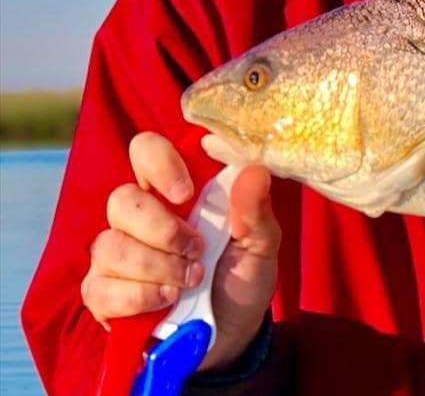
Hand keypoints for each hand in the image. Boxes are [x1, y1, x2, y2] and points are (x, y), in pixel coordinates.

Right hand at [81, 132, 280, 370]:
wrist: (230, 334)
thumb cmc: (241, 277)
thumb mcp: (261, 244)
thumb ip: (256, 210)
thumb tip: (253, 170)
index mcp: (176, 192)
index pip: (146, 151)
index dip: (160, 164)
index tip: (186, 193)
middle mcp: (139, 217)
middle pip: (122, 199)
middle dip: (163, 229)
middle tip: (196, 250)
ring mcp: (116, 254)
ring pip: (110, 244)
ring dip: (156, 266)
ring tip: (190, 281)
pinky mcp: (103, 293)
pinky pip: (101, 287)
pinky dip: (140, 296)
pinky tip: (166, 301)